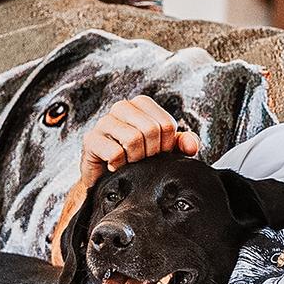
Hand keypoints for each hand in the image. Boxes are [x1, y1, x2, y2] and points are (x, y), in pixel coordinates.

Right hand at [79, 96, 200, 188]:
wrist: (110, 179)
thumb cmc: (139, 160)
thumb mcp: (165, 150)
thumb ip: (182, 144)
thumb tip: (192, 146)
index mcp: (142, 104)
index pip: (166, 124)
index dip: (166, 145)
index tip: (157, 153)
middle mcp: (122, 107)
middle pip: (150, 130)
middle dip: (151, 153)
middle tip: (143, 160)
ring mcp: (104, 122)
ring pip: (133, 139)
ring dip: (136, 159)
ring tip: (130, 162)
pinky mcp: (91, 140)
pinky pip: (115, 153)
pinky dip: (120, 165)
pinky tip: (116, 167)